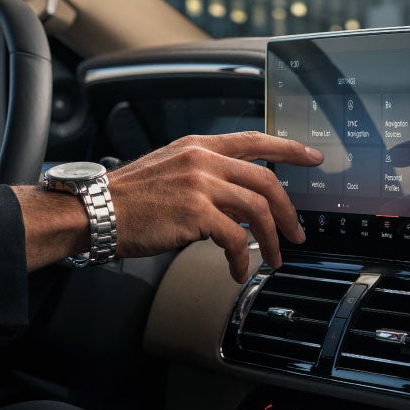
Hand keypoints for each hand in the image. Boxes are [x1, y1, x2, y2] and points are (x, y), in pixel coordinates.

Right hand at [108, 132, 322, 282]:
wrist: (97, 210)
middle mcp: (203, 159)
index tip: (312, 157)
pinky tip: (237, 269)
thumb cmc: (129, 198)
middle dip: (288, 211)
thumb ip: (206, 177)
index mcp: (199, 146)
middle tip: (296, 233)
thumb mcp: (171, 170)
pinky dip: (241, 258)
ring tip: (272, 258)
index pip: (254, 140)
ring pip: (257, 209)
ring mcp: (200, 184)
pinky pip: (234, 237)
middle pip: (265, 180)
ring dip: (271, 239)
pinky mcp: (195, 212)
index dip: (288, 149)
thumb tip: (239, 201)